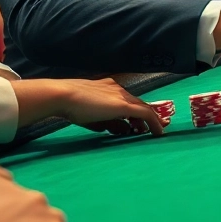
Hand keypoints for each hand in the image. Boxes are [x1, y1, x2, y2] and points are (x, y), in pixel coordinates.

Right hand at [10, 78, 162, 135]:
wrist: (62, 96)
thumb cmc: (70, 106)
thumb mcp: (92, 117)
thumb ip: (108, 122)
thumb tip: (124, 130)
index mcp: (108, 88)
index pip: (127, 100)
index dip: (137, 112)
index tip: (141, 123)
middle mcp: (118, 90)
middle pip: (138, 103)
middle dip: (149, 116)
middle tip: (158, 126)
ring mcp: (121, 95)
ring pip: (144, 107)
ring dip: (152, 120)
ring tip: (158, 131)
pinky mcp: (124, 105)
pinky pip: (145, 114)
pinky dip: (154, 123)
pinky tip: (158, 133)